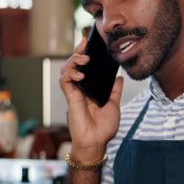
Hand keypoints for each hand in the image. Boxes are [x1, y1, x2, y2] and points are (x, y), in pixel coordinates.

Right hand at [59, 37, 123, 161]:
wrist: (97, 142)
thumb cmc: (104, 127)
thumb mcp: (114, 105)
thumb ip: (115, 90)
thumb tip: (119, 77)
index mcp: (90, 89)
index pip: (85, 67)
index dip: (85, 54)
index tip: (89, 42)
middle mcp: (81, 89)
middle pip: (74, 65)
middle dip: (77, 52)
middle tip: (84, 43)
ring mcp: (75, 93)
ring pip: (67, 70)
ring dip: (73, 61)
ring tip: (84, 59)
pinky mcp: (71, 98)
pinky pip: (65, 82)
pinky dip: (70, 75)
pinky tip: (80, 75)